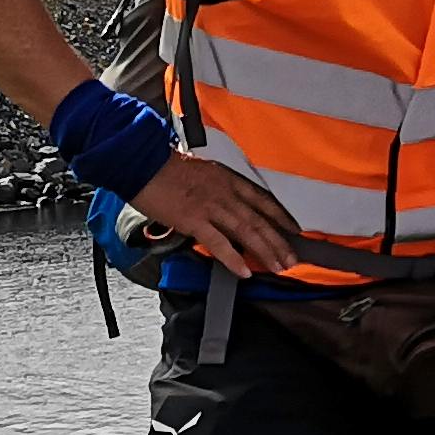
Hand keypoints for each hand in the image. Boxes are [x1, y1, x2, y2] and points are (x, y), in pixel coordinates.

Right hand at [129, 150, 304, 278]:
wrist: (141, 162)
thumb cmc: (163, 166)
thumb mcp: (199, 172)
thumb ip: (214, 189)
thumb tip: (220, 206)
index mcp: (227, 179)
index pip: (263, 199)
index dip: (281, 215)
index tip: (294, 228)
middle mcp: (225, 192)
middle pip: (260, 220)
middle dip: (279, 241)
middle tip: (292, 257)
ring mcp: (211, 206)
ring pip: (247, 232)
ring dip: (266, 251)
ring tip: (279, 266)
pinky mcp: (194, 220)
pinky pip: (219, 244)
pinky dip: (233, 259)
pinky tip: (245, 272)